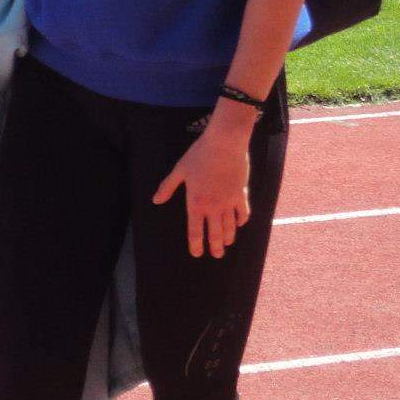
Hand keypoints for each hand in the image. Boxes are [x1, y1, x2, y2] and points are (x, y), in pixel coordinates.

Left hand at [151, 106, 254, 257]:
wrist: (224, 144)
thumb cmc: (199, 155)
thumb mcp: (179, 171)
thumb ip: (167, 187)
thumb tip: (156, 200)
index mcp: (196, 203)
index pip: (195, 230)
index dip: (196, 244)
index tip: (196, 254)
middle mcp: (214, 206)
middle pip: (215, 233)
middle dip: (215, 247)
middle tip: (216, 255)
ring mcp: (229, 201)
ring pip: (230, 226)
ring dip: (229, 237)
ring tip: (227, 244)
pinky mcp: (241, 194)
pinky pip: (243, 212)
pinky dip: (241, 220)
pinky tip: (239, 224)